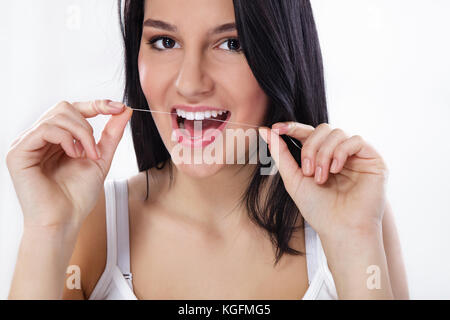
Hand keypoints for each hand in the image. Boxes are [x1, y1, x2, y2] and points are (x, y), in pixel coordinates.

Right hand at [6, 100, 132, 228]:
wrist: (65, 220)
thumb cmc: (78, 195)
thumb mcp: (101, 158)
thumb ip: (111, 133)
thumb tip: (125, 110)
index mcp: (56, 138)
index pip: (73, 109)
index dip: (96, 104)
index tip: (119, 107)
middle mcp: (39, 138)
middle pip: (64, 107)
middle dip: (87, 125)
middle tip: (95, 150)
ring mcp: (27, 144)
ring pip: (57, 115)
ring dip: (81, 134)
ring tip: (86, 156)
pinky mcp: (18, 153)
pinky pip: (45, 129)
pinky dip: (67, 139)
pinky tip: (73, 155)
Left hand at [258, 122, 388, 238]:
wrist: (341, 229)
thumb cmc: (319, 209)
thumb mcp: (294, 179)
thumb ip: (281, 154)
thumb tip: (265, 131)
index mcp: (321, 156)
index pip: (308, 133)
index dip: (292, 127)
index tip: (276, 129)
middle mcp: (339, 153)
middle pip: (322, 129)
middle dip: (310, 147)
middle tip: (307, 171)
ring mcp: (356, 155)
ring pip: (337, 133)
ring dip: (324, 153)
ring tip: (321, 177)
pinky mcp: (373, 158)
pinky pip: (355, 140)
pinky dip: (341, 152)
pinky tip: (335, 170)